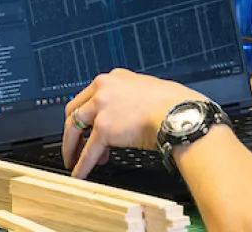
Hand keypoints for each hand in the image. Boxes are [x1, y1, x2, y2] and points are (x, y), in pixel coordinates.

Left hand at [61, 69, 205, 178]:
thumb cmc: (172, 104)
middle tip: (73, 145)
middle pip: (75, 111)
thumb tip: (124, 116)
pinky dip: (81, 164)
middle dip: (72, 131)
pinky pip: (88, 151)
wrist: (179, 113)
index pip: (88, 96)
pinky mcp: (104, 129)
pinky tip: (79, 173)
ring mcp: (101, 108)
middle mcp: (103, 89)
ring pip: (74, 129)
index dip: (85, 115)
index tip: (84, 127)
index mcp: (114, 78)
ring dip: (71, 147)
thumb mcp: (145, 90)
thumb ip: (128, 99)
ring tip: (73, 161)